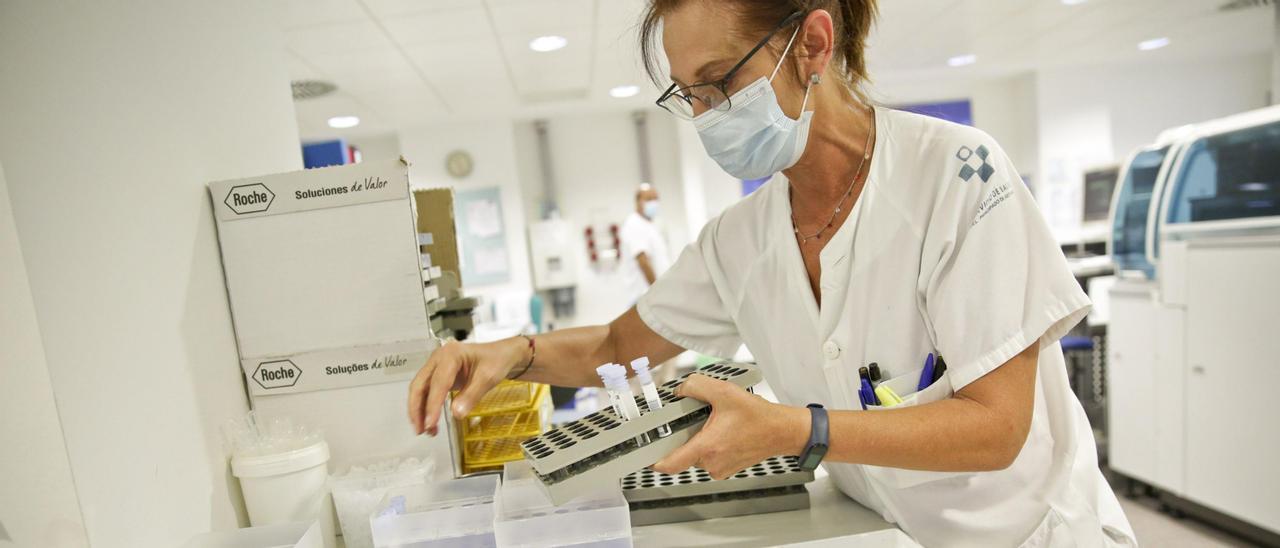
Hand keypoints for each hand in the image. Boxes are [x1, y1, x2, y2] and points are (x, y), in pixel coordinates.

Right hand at [407, 337, 527, 435]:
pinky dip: (426, 407)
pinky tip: (430, 421)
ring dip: (419, 410)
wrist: (502, 355)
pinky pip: (427, 392)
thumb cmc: (496, 360)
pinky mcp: (438, 375)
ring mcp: (437, 366)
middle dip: (417, 409)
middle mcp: (439, 358)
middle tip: (421, 429)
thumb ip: (472, 395)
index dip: (433, 404)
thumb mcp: (488, 378)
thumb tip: (456, 413)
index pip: (438, 382)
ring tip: (426, 430)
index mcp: (450, 354)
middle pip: (420, 385)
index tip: (430, 422)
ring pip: (420, 390)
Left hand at [652, 374, 808, 478]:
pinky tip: (722, 431)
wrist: (781, 431)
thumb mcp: (724, 391)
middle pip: (683, 452)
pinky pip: (708, 457)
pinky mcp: (726, 469)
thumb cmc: (758, 417)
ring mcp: (720, 468)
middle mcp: (712, 462)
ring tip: (715, 423)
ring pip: (696, 454)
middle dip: (685, 435)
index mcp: (708, 446)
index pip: (671, 463)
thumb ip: (696, 385)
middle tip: (695, 419)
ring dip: (699, 439)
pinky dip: (710, 444)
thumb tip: (680, 389)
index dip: (654, 461)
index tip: (645, 455)